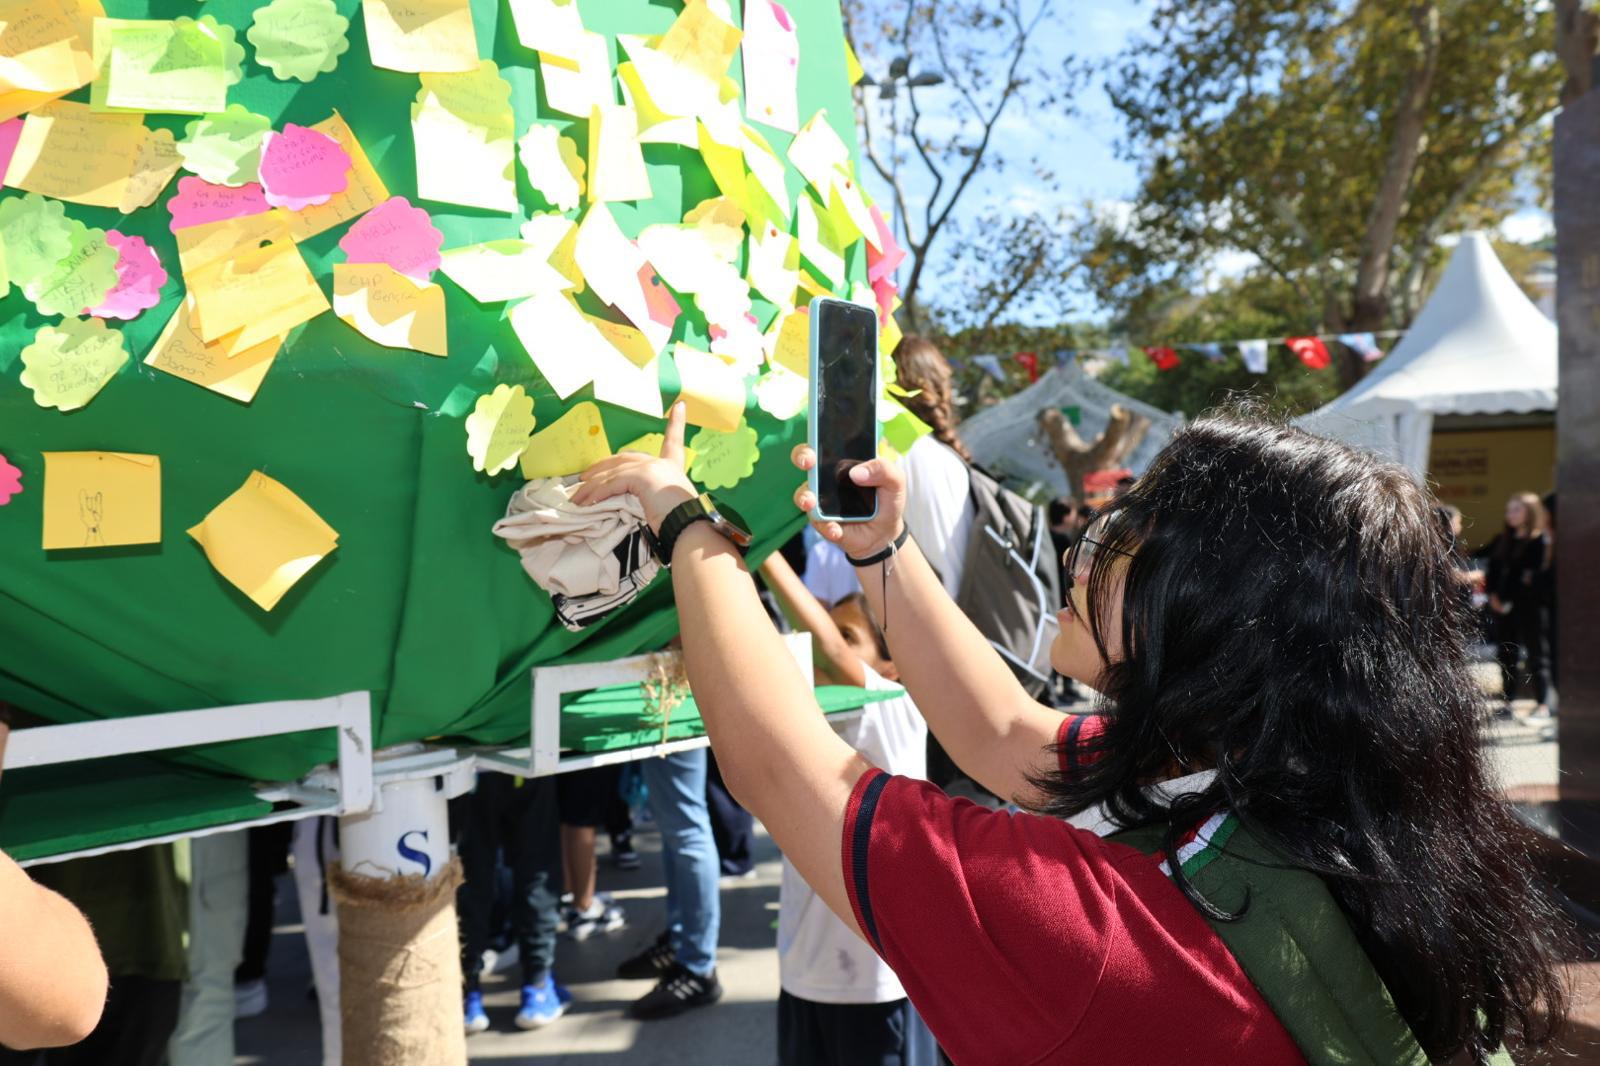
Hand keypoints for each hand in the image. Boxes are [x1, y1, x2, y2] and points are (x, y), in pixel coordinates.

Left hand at [573, 402, 696, 533]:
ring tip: (577, 498)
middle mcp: (662, 462)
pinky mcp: (641, 476)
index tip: (678, 406)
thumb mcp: (667, 503)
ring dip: (592, 487)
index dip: (676, 422)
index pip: (674, 440)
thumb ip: (654, 495)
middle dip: (602, 467)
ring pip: (613, 473)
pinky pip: (612, 484)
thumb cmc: (682, 521)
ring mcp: (651, 467)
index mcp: (673, 467)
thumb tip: (639, 503)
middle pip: (625, 458)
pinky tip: (587, 503)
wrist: (688, 525)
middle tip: (585, 477)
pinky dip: (597, 494)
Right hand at [790, 444, 905, 559]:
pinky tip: (836, 529)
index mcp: (843, 461)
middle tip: (808, 462)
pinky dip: (827, 526)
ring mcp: (821, 499)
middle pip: (805, 460)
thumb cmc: (887, 499)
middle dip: (802, 457)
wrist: (885, 532)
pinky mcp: (822, 522)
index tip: (818, 439)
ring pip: (803, 494)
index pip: (825, 442)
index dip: (817, 435)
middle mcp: (826, 477)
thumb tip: (856, 473)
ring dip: (805, 497)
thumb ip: (883, 469)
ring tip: (811, 502)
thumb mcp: (895, 480)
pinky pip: (818, 522)